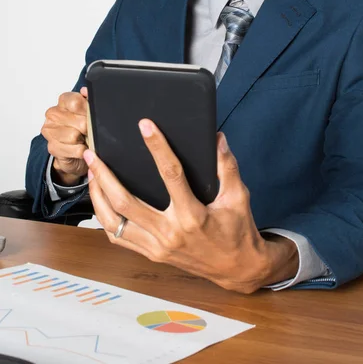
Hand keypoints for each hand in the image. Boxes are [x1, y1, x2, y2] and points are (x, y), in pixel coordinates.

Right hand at [41, 87, 88, 184]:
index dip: (87, 111)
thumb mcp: (89, 111)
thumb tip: (85, 91)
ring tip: (83, 139)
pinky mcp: (52, 147)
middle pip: (80, 122)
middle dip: (88, 129)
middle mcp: (53, 114)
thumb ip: (89, 99)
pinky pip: (74, 149)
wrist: (75, 152)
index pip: (76, 102)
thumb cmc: (83, 129)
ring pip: (74, 136)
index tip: (90, 116)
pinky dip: (81, 151)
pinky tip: (80, 148)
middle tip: (88, 131)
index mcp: (63, 101)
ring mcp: (50, 131)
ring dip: (84, 141)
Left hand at [84, 120, 298, 292]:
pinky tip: (100, 201)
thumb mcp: (238, 197)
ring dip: (98, 196)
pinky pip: (119, 238)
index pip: (171, 174)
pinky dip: (105, 219)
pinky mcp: (152, 254)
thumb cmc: (237, 230)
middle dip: (105, 175)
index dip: (157, 147)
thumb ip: (226, 166)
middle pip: (126, 202)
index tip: (145, 126)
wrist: (237, 269)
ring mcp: (157, 246)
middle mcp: (170, 232)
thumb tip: (217, 138)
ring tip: (91, 173)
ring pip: (115, 222)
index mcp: (193, 215)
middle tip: (92, 154)